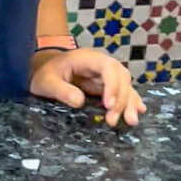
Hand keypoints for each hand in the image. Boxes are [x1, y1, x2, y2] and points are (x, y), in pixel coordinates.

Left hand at [29, 48, 145, 127]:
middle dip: (121, 99)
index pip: (108, 68)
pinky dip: (130, 101)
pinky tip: (138, 111)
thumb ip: (61, 90)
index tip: (108, 105)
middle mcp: (101, 64)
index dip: (112, 86)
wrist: (42, 69)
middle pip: (121, 77)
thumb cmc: (43, 73)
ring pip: (125, 85)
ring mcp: (105, 75)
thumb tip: (80, 101)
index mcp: (87, 58)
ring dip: (129, 103)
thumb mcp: (46, 82)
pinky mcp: (105, 86)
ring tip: (131, 121)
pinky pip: (122, 91)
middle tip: (113, 120)